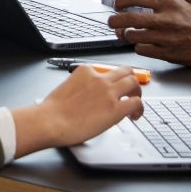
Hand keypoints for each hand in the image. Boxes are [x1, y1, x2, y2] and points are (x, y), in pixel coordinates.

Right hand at [12, 66, 144, 155]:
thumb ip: (81, 87)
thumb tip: (89, 97)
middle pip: (125, 71)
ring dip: (137, 92)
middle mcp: (99, 78)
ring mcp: (109, 92)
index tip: (112, 90)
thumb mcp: (66, 87)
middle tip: (130, 92)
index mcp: (86, 71)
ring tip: (135, 103)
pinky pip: (136, 103)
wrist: (51, 121)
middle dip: (130, 80)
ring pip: (134, 82)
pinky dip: (139, 109)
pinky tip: (135, 116)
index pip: (107, 71)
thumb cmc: (53, 110)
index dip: (112, 81)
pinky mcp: (115, 109)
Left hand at [109, 0, 190, 66]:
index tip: (117, 4)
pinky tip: (142, 44)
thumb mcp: (190, 2)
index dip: (121, 1)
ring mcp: (164, 37)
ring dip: (127, 35)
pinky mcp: (166, 53)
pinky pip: (142, 49)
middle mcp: (164, 19)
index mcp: (168, 3)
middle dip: (114, 20)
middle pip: (127, 18)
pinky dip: (139, 47)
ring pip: (132, 35)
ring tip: (127, 34)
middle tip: (111, 21)